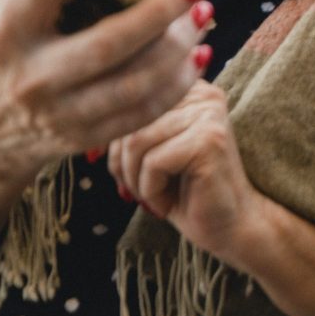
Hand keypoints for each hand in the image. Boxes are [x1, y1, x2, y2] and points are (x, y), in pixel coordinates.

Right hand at [0, 0, 213, 184]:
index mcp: (4, 34)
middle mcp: (33, 77)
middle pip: (107, 43)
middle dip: (159, 11)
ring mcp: (61, 114)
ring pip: (134, 84)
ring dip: (178, 49)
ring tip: (204, 14)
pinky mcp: (86, 138)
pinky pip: (142, 114)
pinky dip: (177, 86)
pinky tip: (199, 56)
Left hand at [108, 81, 262, 260]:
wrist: (229, 227)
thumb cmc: (186, 192)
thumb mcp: (151, 152)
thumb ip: (130, 127)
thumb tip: (85, 121)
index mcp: (188, 88)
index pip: (128, 103)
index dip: (114, 142)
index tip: (124, 173)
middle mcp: (202, 93)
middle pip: (129, 121)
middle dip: (122, 164)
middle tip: (138, 192)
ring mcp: (209, 115)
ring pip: (136, 141)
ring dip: (136, 180)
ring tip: (156, 196)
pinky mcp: (210, 141)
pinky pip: (153, 162)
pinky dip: (151, 191)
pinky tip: (169, 202)